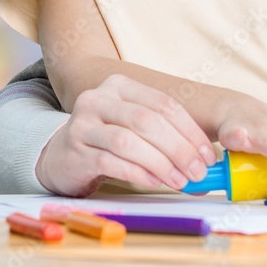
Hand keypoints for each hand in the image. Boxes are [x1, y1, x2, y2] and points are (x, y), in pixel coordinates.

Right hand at [35, 74, 216, 196]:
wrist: (59, 155)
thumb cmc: (106, 140)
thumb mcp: (133, 125)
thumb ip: (166, 134)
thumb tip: (205, 160)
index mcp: (120, 85)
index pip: (163, 104)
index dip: (190, 130)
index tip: (207, 154)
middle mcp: (99, 98)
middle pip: (148, 121)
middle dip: (179, 149)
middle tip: (197, 172)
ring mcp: (83, 124)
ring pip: (129, 142)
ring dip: (161, 164)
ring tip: (179, 181)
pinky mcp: (75, 151)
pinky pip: (111, 162)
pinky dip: (138, 173)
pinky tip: (154, 181)